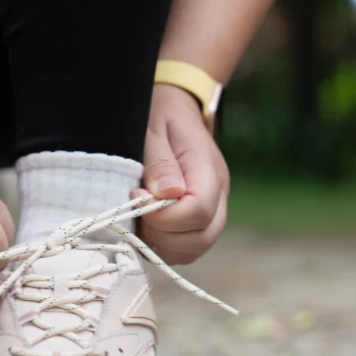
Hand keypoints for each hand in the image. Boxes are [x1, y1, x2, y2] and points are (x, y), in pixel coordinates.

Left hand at [134, 83, 229, 264]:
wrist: (175, 107)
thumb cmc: (159, 115)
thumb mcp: (152, 130)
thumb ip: (160, 163)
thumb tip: (167, 195)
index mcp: (208, 169)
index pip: (198, 210)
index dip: (164, 216)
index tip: (136, 196)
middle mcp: (219, 193)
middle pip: (202, 237)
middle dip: (163, 236)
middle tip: (136, 213)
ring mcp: (213, 208)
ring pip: (196, 248)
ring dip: (163, 245)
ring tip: (139, 220)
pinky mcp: (201, 218)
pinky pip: (188, 247)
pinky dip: (166, 246)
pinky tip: (146, 227)